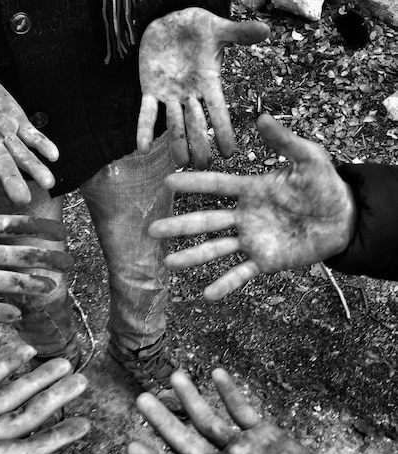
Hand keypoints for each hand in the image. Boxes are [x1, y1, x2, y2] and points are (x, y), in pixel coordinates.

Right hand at [0, 64, 58, 206]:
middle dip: (11, 181)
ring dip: (35, 168)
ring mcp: (3, 133)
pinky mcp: (17, 120)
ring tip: (49, 183)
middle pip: (0, 164)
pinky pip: (33, 134)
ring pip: (21, 154)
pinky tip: (55, 155)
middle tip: (22, 200)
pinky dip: (43, 143)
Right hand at [0, 344, 89, 453]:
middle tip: (81, 380)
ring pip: (10, 393)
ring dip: (36, 378)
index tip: (85, 425)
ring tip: (62, 362)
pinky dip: (4, 365)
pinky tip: (24, 353)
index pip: (25, 449)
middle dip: (54, 399)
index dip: (56, 438)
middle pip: (25, 416)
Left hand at [128, 368, 347, 453]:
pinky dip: (231, 393)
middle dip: (163, 420)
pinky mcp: (266, 437)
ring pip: (210, 421)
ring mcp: (244, 451)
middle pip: (186, 442)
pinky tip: (217, 373)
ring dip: (192, 398)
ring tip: (175, 375)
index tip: (130, 446)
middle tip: (141, 399)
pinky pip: (244, 412)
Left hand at [138, 8, 269, 167]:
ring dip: (176, 144)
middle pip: (196, 124)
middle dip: (200, 144)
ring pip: (174, 124)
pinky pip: (146, 113)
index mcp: (209, 84)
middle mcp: (190, 95)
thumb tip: (266, 29)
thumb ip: (240, 33)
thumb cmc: (199, 28)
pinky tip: (142, 148)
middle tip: (203, 167)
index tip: (229, 152)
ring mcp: (170, 95)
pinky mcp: (150, 90)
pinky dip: (144, 130)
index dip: (223, 131)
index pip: (219, 112)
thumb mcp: (219, 30)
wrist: (171, 23)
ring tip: (180, 164)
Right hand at [149, 114, 355, 299]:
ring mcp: (252, 241)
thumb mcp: (309, 160)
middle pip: (205, 221)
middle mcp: (244, 217)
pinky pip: (241, 273)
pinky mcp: (265, 262)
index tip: (168, 182)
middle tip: (152, 230)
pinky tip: (207, 294)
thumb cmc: (326, 187)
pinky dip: (225, 284)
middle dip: (178, 226)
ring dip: (192, 256)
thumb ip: (285, 142)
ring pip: (216, 249)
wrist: (344, 220)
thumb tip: (261, 117)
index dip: (193, 184)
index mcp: (250, 190)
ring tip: (168, 263)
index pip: (216, 186)